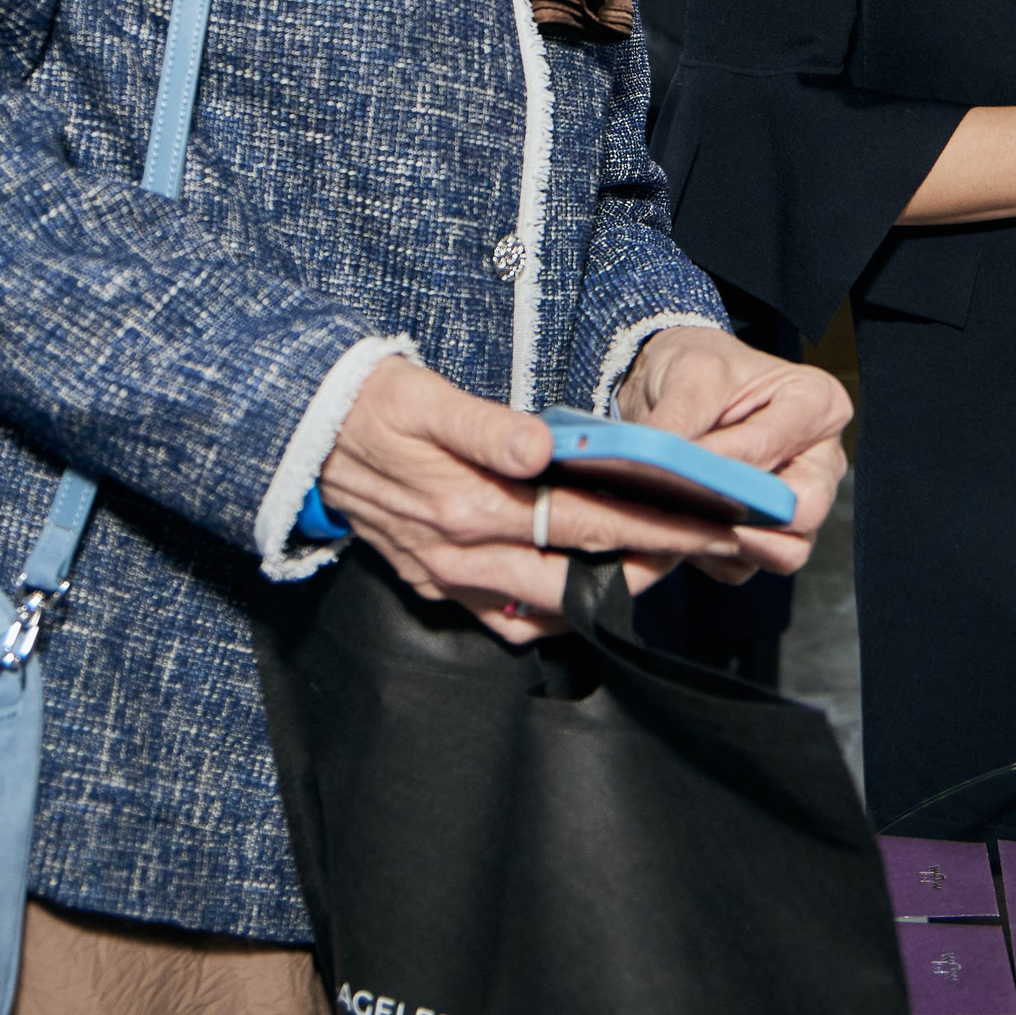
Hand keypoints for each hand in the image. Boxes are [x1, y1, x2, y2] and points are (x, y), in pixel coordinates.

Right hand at [319, 355, 768, 645]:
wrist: (302, 435)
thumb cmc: (372, 404)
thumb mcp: (424, 396)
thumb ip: (486, 426)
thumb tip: (543, 448)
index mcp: (467, 507)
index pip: (586, 524)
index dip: (655, 525)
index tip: (710, 520)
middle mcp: (461, 556)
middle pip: (580, 574)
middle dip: (653, 562)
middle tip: (713, 546)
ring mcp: (447, 579)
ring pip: (548, 606)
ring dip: (607, 591)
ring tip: (662, 565)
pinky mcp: (432, 585)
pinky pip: (506, 618)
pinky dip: (552, 612)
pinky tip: (580, 591)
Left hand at [616, 325, 849, 586]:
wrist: (675, 387)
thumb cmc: (699, 369)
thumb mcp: (689, 374)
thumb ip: (680, 421)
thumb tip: (659, 470)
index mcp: (816, 405)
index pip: (773, 446)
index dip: (722, 462)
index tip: (676, 469)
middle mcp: (820, 461)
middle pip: (803, 510)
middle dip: (742, 512)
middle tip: (686, 505)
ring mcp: (799, 506)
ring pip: (782, 550)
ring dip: (726, 541)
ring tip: (676, 520)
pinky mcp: (766, 538)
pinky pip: (744, 566)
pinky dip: (707, 555)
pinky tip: (674, 528)